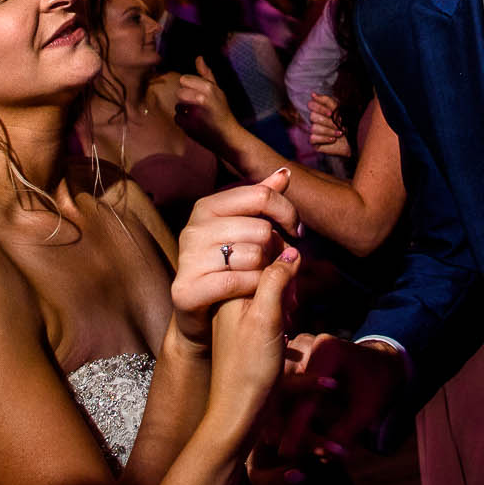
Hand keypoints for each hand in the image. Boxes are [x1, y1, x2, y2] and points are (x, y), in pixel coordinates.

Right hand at [170, 168, 299, 345]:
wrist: (199, 311)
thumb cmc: (228, 264)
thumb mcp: (245, 228)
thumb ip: (262, 200)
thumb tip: (285, 173)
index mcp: (206, 207)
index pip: (262, 195)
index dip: (288, 213)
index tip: (297, 231)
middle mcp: (193, 229)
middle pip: (261, 229)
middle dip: (276, 249)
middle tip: (274, 261)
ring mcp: (187, 259)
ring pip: (252, 255)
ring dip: (266, 271)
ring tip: (261, 276)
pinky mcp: (186, 290)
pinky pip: (237, 282)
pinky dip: (253, 287)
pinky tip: (253, 291)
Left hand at [174, 58, 236, 147]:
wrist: (227, 136)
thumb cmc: (222, 111)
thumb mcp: (218, 90)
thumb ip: (206, 74)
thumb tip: (198, 57)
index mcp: (208, 88)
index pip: (184, 79)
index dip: (189, 86)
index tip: (198, 93)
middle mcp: (200, 98)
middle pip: (179, 92)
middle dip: (186, 98)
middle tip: (197, 105)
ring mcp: (193, 113)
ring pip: (177, 106)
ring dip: (184, 110)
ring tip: (196, 115)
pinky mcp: (188, 126)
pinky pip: (177, 118)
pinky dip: (183, 121)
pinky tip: (194, 123)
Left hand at [203, 243, 301, 447]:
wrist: (239, 410)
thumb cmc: (250, 366)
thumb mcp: (267, 317)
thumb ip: (276, 280)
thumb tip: (291, 251)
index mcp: (230, 288)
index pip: (260, 251)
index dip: (283, 262)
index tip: (292, 289)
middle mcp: (231, 295)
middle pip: (266, 266)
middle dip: (287, 281)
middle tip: (292, 306)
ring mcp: (238, 310)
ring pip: (270, 284)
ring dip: (287, 295)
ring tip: (290, 317)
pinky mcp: (247, 325)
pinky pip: (269, 301)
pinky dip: (283, 308)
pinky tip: (287, 324)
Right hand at [268, 334, 403, 464]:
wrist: (380, 362)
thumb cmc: (377, 385)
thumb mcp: (367, 409)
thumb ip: (345, 432)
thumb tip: (325, 455)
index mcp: (328, 350)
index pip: (304, 396)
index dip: (295, 428)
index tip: (286, 454)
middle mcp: (307, 343)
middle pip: (284, 392)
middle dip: (285, 424)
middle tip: (286, 452)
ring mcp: (296, 348)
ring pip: (277, 391)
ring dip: (282, 419)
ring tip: (290, 444)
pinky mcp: (291, 358)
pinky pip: (279, 388)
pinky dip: (283, 411)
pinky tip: (287, 432)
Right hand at [307, 94, 350, 158]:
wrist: (354, 140)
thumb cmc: (347, 123)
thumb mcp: (340, 109)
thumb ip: (327, 101)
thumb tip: (312, 94)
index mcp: (320, 110)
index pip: (311, 105)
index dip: (319, 108)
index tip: (331, 113)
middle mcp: (315, 120)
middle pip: (312, 116)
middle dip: (327, 121)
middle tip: (337, 124)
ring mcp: (314, 131)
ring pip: (313, 128)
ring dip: (329, 131)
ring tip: (339, 133)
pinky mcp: (314, 142)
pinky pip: (312, 138)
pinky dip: (324, 138)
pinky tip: (333, 139)